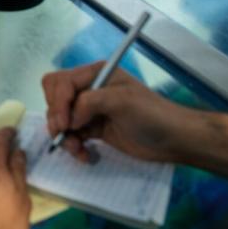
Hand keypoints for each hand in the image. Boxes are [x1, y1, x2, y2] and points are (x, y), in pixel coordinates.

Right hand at [42, 63, 194, 163]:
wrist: (172, 139)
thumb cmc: (151, 115)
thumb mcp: (122, 101)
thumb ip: (89, 102)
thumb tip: (68, 119)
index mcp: (95, 74)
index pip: (61, 82)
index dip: (58, 102)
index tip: (65, 124)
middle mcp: (89, 89)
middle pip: (55, 98)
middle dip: (56, 118)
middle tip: (66, 135)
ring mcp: (90, 110)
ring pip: (60, 119)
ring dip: (64, 136)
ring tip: (77, 149)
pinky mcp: (94, 128)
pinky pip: (72, 135)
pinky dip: (73, 146)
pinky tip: (84, 154)